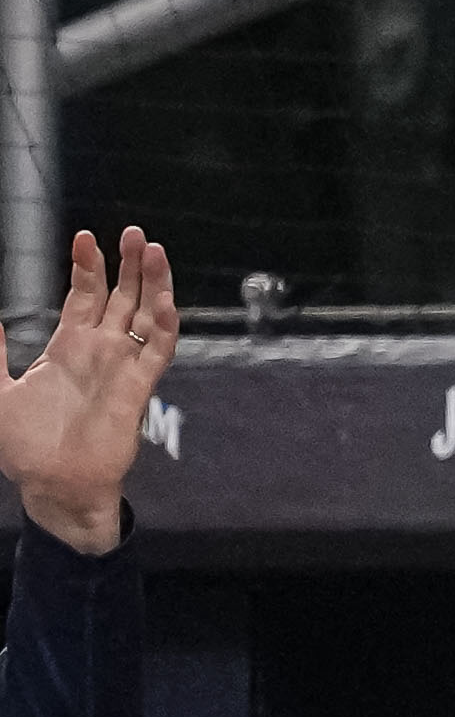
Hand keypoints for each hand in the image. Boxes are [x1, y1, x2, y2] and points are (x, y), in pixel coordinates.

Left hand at [0, 227, 173, 556]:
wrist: (52, 484)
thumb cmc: (25, 447)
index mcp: (68, 348)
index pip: (85, 296)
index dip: (87, 266)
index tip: (84, 236)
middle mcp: (100, 353)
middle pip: (122, 298)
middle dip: (128, 264)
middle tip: (134, 232)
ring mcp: (122, 368)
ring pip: (146, 317)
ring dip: (153, 284)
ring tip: (154, 249)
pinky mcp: (137, 388)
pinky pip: (159, 351)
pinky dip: (166, 324)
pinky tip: (165, 298)